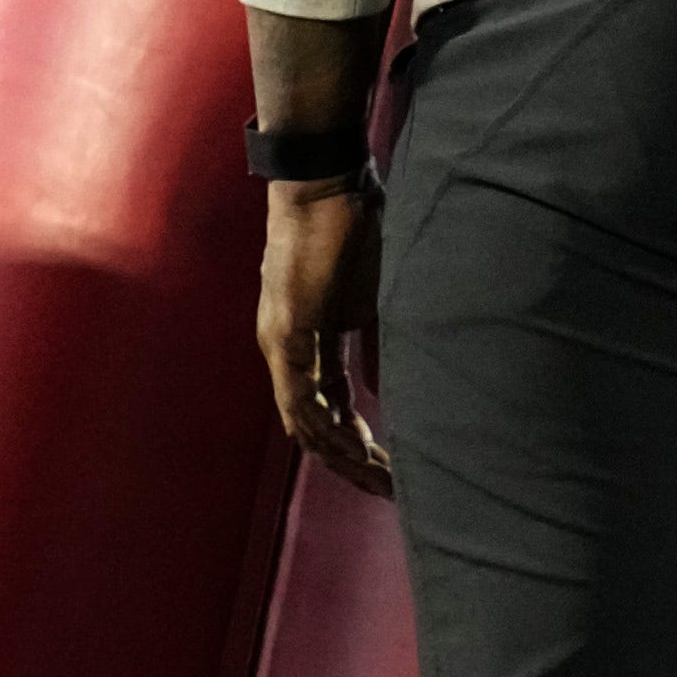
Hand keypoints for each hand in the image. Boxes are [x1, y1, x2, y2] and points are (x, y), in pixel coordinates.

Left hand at [256, 176, 390, 494]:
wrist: (327, 184)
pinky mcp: (285, 333)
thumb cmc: (356, 228)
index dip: (360, 443)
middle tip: (389, 491)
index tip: (392, 469)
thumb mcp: (377, 297)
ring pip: (305, 421)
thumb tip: (394, 381)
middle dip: (352, 462)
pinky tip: (355, 447)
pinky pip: (300, 395)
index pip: (332, 410)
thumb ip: (379, 341)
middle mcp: (289, 352)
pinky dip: (325, 425)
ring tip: (380, 478)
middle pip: (314, 427)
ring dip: (342, 453)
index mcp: (311, 344)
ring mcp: (282, 344)